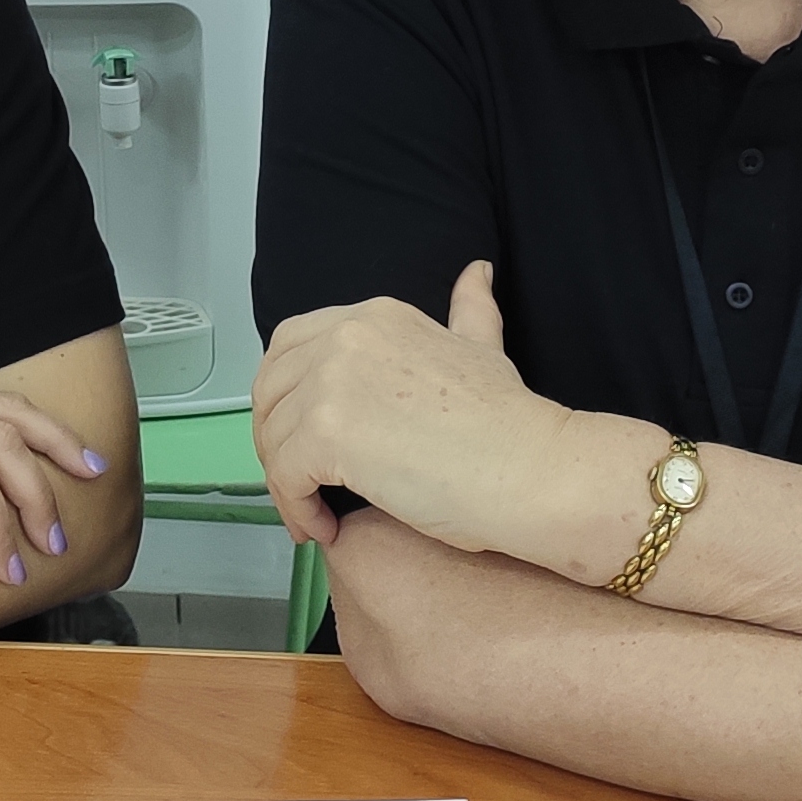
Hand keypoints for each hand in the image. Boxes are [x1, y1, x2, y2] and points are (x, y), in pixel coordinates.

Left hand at [252, 262, 571, 554]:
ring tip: (313, 515)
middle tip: (298, 482)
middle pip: (270, 391)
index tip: (300, 437)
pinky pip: (285, 476)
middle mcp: (346, 337)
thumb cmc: (511, 423)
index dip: (285, 398)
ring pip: (274, 438)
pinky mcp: (327, 433)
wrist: (531, 467)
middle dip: (274, 440)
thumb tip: (478, 273)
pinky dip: (295, 507)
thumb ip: (469, 310)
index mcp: (374, 316)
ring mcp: (333, 382)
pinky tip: (324, 527)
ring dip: (286, 484)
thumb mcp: (483, 346)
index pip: (291, 347)